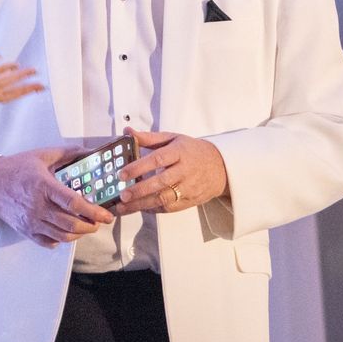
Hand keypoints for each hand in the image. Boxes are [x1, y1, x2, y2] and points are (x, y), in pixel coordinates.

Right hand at [0, 148, 113, 246]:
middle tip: (99, 221)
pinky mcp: (26, 231)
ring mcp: (31, 221)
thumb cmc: (17, 168)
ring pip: (62, 236)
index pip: (73, 203)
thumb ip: (69, 153)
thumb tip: (91, 151)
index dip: (93, 211)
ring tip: (87, 226)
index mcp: (43, 186)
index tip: (106, 214)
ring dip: (80, 234)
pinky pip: (49, 242)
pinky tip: (67, 231)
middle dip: (91, 226)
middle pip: (71, 224)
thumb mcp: (43, 155)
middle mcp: (38, 207)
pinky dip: (62, 240)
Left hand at [111, 129, 228, 214]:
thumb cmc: (192, 151)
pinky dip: (154, 209)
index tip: (122, 174)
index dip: (139, 167)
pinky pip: (170, 208)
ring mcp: (188, 187)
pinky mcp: (190, 201)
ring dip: (142, 204)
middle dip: (139, 190)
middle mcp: (185, 170)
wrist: (220, 166)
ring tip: (124, 207)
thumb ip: (149, 138)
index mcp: (179, 151)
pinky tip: (140, 208)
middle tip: (122, 195)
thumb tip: (127, 132)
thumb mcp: (173, 139)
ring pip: (164, 198)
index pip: (158, 159)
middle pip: (161, 182)